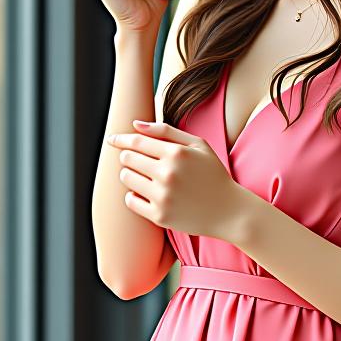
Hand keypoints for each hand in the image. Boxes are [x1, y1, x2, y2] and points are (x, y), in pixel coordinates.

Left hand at [106, 120, 246, 239]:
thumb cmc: (212, 174)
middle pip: (128, 158)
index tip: (111, 139)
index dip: (121, 139)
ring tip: (146, 177)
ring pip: (126, 178)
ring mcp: (163, 196)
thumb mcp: (198, 145)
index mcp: (177, 154)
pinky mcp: (159, 216)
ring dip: (130, 175)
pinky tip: (146, 193)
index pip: (137, 141)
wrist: (229, 211)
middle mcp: (168, 174)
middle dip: (128, 156)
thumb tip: (135, 124)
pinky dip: (134, 195)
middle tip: (137, 160)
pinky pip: (130, 201)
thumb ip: (166, 131)